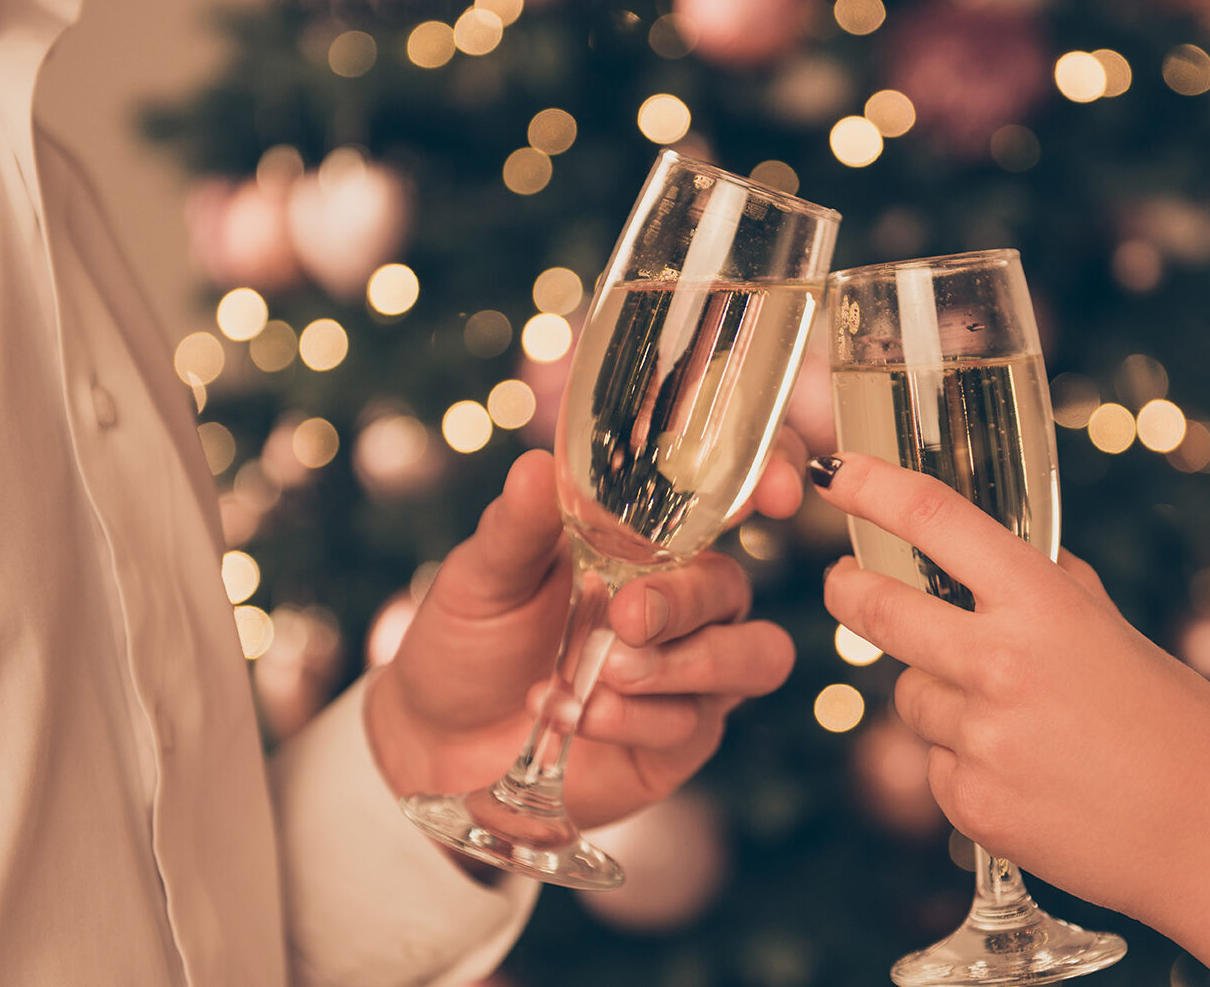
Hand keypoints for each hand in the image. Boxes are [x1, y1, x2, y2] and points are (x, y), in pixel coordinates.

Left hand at [366, 431, 804, 830]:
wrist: (436, 741)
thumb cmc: (471, 639)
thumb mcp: (482, 575)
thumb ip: (518, 527)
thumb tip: (535, 467)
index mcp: (648, 539)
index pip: (734, 490)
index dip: (772, 478)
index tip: (772, 494)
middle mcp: (684, 601)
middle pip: (734, 586)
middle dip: (685, 601)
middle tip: (626, 616)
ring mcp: (691, 673)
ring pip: (752, 657)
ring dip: (680, 666)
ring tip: (601, 676)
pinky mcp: (680, 739)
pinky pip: (695, 723)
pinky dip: (633, 719)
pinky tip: (573, 715)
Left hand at [813, 453, 1209, 986]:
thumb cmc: (1185, 735)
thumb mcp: (1122, 639)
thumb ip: (1059, 594)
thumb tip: (1026, 560)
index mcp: (1043, 606)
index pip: (937, 521)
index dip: (875, 488)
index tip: (841, 474)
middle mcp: (999, 664)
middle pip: (878, 609)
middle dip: (849, 590)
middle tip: (844, 581)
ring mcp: (979, 738)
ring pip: (912, 698)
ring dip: (940, 700)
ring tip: (1020, 726)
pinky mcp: (969, 803)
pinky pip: (937, 765)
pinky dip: (965, 764)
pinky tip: (1028, 777)